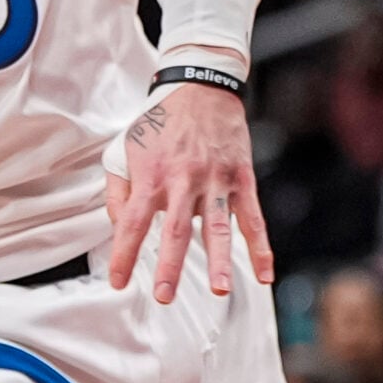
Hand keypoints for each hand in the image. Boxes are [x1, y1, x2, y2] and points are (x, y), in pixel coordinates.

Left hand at [106, 82, 273, 303]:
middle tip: (164, 296)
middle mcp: (183, 179)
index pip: (133, 222)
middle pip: (175, 229)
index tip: (119, 281)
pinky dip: (261, 247)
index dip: (124, 253)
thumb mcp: (125, 149)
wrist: (201, 86)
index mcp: (151, 174)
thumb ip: (119, 190)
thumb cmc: (159, 122)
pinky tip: (264, 274)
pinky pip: (252, 217)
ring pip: (217, 226)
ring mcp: (215, 179)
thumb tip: (119, 227)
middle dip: (170, 266)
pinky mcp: (240, 178)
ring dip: (219, 260)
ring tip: (220, 290)